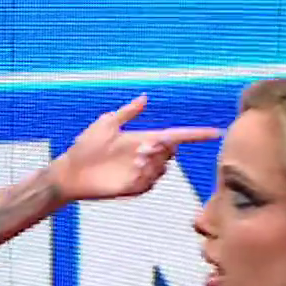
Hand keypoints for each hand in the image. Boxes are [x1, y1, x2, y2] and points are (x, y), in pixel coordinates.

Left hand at [49, 96, 220, 202]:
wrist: (70, 172)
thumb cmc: (85, 147)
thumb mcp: (107, 123)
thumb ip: (128, 112)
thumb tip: (145, 97)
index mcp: (143, 140)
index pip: (176, 137)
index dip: (196, 135)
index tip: (215, 133)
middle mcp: (146, 157)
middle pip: (172, 153)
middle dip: (164, 148)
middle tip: (145, 147)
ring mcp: (141, 174)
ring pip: (162, 168)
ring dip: (152, 162)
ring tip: (134, 159)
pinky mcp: (133, 188)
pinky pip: (149, 183)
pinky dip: (144, 175)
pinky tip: (131, 169)